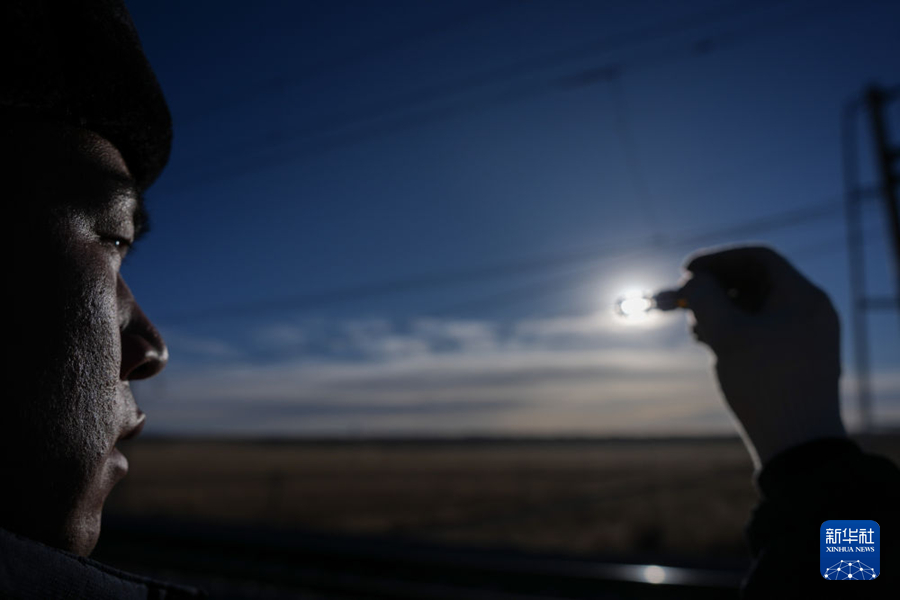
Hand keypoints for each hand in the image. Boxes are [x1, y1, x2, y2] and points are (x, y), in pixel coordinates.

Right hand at [680, 246, 845, 468]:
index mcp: (803, 297)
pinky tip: (711, 345)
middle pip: (755, 281)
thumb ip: (704, 298)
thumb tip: (691, 281)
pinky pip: (761, 329)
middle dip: (715, 288)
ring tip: (695, 330)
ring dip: (720, 310)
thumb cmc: (764, 385)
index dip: (718, 259)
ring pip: (755, 307)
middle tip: (681, 300)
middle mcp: (809, 311)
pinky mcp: (795, 358)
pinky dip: (733, 330)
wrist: (797, 444)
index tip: (685, 271)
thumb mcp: (726, 335)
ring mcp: (804, 335)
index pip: (757, 258)